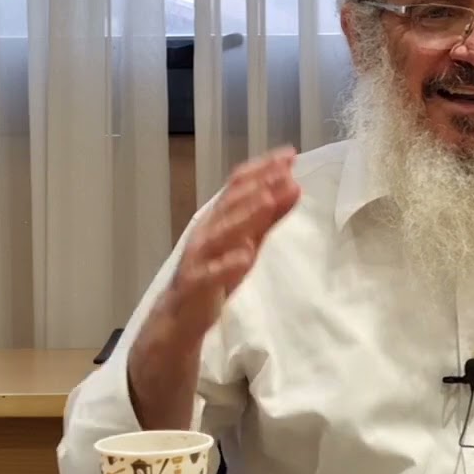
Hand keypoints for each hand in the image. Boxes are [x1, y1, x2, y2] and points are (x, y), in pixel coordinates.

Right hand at [163, 146, 300, 342]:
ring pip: (220, 233)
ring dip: (244, 216)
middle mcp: (207, 231)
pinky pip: (209, 274)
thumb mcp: (249, 243)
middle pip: (230, 204)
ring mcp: (198, 258)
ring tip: (267, 201)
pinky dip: (226, 264)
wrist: (179, 318)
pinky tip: (245, 256)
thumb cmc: (217, 274)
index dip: (263, 169)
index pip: (239, 186)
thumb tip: (294, 187)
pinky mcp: (194, 286)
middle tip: (285, 172)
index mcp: (219, 218)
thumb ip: (270, 217)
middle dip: (258, 186)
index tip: (290, 155)